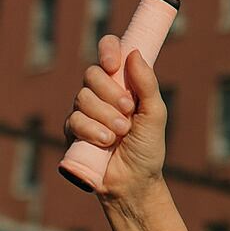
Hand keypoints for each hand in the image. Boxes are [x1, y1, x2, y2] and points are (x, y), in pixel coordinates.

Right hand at [63, 35, 168, 204]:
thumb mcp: (155, 114)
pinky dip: (92, 130)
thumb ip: (146, 84)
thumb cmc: (148, 147)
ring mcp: (85, 111)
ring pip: (82, 97)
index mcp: (125, 84)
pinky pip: (74, 119)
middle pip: (92, 74)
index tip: (114, 62)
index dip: (108, 50)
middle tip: (128, 110)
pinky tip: (105, 141)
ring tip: (121, 132)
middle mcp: (102, 93)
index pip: (110, 53)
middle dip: (110, 92)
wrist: (133, 180)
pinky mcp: (72, 130)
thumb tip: (133, 53)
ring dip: (104, 115)